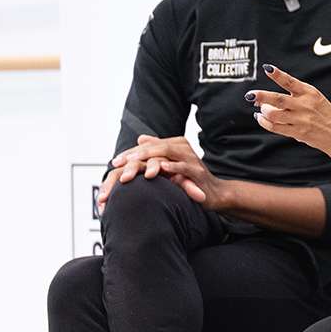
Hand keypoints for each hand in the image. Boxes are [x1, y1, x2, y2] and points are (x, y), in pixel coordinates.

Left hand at [98, 135, 224, 210]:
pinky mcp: (197, 172)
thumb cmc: (192, 179)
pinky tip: (160, 168)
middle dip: (136, 154)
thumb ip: (157, 150)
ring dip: (148, 157)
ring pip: (167, 152)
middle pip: (156, 146)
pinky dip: (172, 166)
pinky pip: (183, 167)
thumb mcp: (172, 164)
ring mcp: (191, 158)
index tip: (115, 162)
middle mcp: (182, 147)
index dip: (131, 152)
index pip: (149, 146)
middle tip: (119, 162)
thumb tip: (140, 138)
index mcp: (175, 144)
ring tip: (133, 162)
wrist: (215, 193)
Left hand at [248, 64, 330, 174]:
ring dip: (264, 111)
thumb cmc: (327, 116)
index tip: (267, 68)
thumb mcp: (316, 99)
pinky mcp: (298, 133)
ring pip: (274, 114)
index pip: (291, 81)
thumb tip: (270, 98)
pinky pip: (276, 127)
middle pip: (278, 99)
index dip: (278, 75)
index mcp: (310, 93)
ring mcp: (300, 120)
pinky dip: (265, 123)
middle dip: (262, 96)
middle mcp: (304, 105)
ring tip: (261, 109)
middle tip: (251, 95)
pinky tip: (261, 118)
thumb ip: (298, 96)